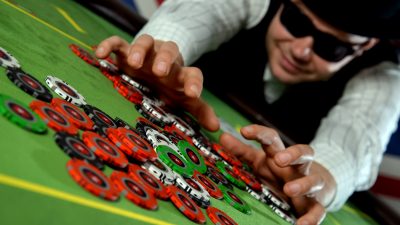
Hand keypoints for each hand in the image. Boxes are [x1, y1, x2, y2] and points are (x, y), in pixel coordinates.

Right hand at [95, 35, 218, 130]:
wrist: (156, 65)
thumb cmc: (171, 87)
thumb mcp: (184, 99)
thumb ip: (199, 111)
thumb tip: (216, 128)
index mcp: (181, 73)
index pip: (193, 74)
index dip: (194, 83)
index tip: (193, 95)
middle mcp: (165, 59)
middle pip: (170, 51)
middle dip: (165, 60)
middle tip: (160, 72)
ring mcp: (146, 52)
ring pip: (145, 42)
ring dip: (140, 50)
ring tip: (133, 62)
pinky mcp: (126, 50)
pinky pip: (118, 42)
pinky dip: (110, 45)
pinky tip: (101, 54)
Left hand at [219, 124, 336, 224]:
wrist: (310, 188)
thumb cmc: (277, 171)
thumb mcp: (258, 160)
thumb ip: (241, 151)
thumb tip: (222, 137)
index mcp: (279, 154)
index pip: (272, 138)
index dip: (259, 133)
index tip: (244, 131)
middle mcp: (296, 168)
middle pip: (303, 153)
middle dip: (293, 154)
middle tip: (280, 159)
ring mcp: (308, 185)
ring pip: (314, 180)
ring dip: (303, 184)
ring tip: (290, 190)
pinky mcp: (314, 204)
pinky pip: (318, 211)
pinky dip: (312, 219)